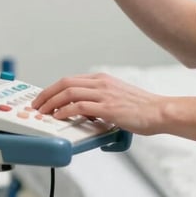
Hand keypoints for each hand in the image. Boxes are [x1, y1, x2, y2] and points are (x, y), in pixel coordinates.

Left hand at [31, 73, 165, 135]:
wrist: (159, 111)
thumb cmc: (143, 108)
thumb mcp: (118, 98)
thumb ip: (101, 103)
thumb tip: (88, 116)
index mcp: (103, 80)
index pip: (71, 80)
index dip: (53, 89)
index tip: (44, 98)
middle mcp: (102, 83)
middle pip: (65, 83)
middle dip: (46, 94)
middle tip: (36, 105)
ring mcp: (104, 94)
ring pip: (68, 92)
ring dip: (51, 102)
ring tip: (43, 112)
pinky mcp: (108, 108)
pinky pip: (79, 106)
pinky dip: (65, 110)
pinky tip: (59, 116)